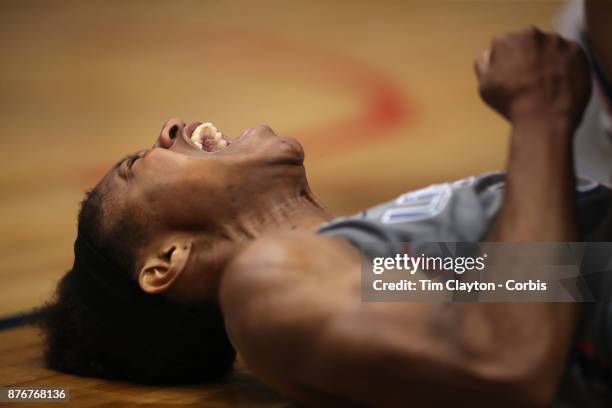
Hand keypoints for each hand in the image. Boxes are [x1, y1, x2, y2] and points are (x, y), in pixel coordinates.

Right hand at [475, 26, 590, 128]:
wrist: (544, 118)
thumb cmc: (510, 103)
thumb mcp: (484, 86)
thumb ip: (484, 65)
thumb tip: (489, 55)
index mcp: (505, 41)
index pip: (503, 46)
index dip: (506, 62)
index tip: (510, 76)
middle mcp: (531, 34)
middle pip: (527, 42)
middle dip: (527, 55)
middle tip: (529, 78)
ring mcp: (557, 41)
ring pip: (549, 46)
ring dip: (547, 58)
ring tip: (548, 81)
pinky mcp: (577, 50)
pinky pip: (569, 54)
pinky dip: (565, 63)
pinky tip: (561, 80)